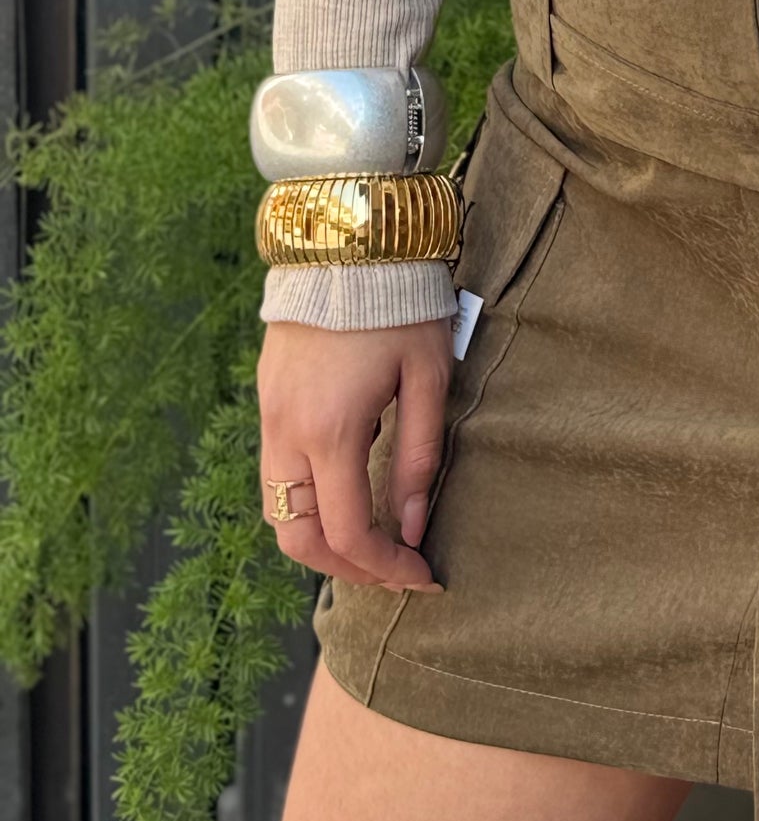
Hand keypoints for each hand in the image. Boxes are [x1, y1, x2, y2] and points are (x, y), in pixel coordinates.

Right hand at [256, 317, 455, 591]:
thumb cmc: (399, 305)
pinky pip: (275, 475)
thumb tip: (413, 526)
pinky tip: (344, 497)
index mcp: (330, 433)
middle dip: (346, 568)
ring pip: (278, 512)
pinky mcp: (268, 400)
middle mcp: (287, 434)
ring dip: (320, 541)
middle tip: (395, 572)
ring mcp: (270, 417)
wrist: (347, 243)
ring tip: (372, 543)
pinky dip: (305, 504)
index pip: (347, 533)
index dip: (386, 568)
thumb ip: (419, 456)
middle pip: (298, 538)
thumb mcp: (427, 378)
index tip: (423, 577)